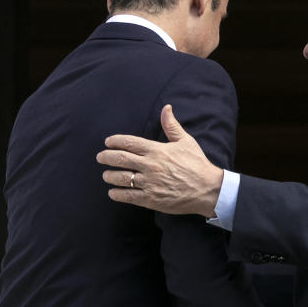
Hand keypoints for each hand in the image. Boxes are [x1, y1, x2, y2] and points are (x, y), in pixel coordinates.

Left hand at [96, 105, 224, 216]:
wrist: (207, 189)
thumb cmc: (196, 164)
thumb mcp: (185, 141)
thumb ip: (171, 125)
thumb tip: (166, 108)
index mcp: (157, 150)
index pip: (129, 143)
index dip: (115, 141)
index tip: (107, 142)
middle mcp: (150, 165)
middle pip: (120, 159)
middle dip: (106, 157)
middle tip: (100, 157)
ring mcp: (149, 183)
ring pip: (121, 178)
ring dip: (109, 176)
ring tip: (106, 175)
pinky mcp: (151, 199)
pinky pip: (128, 196)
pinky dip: (117, 194)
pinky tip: (113, 192)